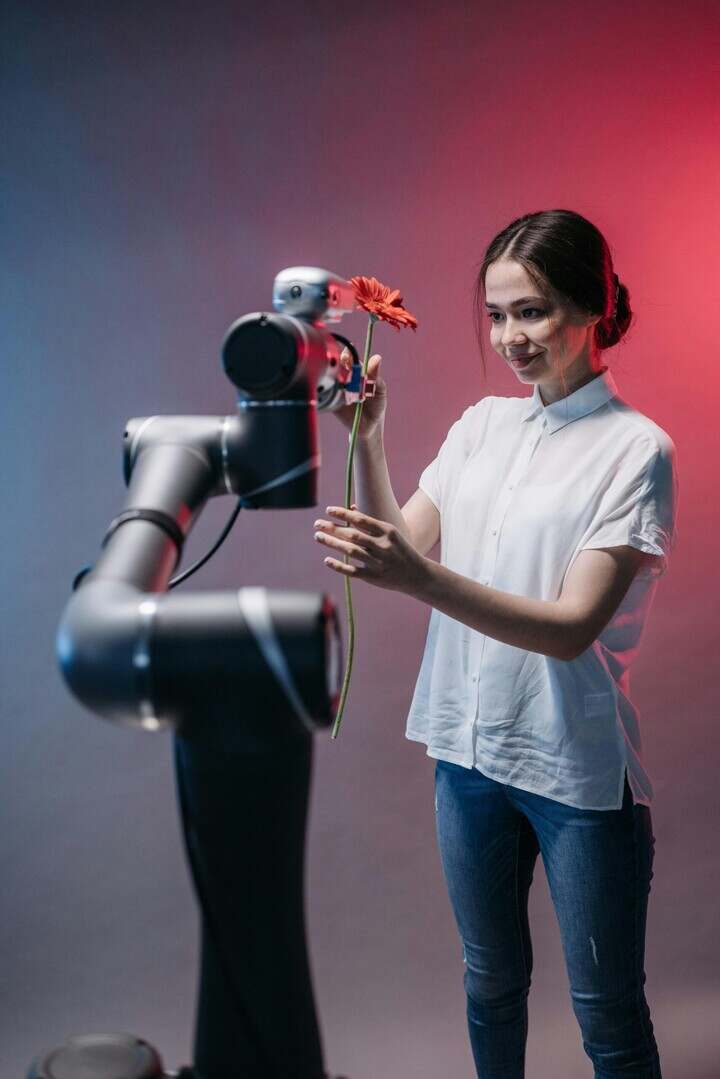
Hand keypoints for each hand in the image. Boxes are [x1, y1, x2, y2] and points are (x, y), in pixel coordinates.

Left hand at [313, 503, 428, 593]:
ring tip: (318, 536)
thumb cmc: (401, 550)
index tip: (328, 510)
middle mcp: (382, 546)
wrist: (418, 575)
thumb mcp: (391, 534)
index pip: (361, 520)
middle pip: (352, 535)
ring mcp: (378, 562)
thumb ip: (371, 524)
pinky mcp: (374, 577)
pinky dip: (339, 565)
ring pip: (350, 551)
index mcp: (387, 531)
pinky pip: (353, 570)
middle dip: (332, 528)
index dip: (343, 514)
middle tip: (317, 523)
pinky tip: (327, 560)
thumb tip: (352, 508)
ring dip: (332, 543)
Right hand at [332, 350, 386, 440]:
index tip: (349, 356)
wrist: (370, 426)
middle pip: (338, 365)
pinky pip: (327, 393)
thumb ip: (376, 376)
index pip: (350, 359)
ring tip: (347, 385)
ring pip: (331, 378)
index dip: (348, 355)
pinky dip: (330, 391)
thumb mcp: (380, 390)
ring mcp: (337, 389)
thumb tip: (377, 358)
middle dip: (339, 365)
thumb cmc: (376, 405)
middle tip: (346, 367)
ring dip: (335, 378)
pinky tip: (338, 394)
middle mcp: (345, 378)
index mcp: (357, 372)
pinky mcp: (331, 401)